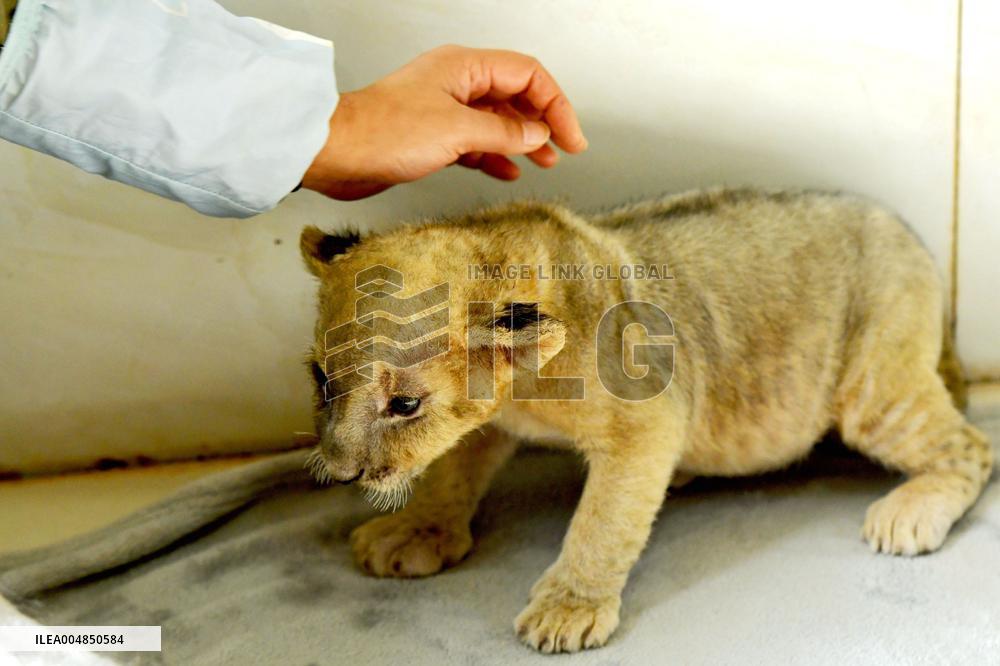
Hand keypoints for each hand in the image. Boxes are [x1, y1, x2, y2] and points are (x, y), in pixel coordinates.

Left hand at [301, 45, 587, 199]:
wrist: (336, 153)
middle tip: (564, 150)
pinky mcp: (431, 137)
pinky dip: (495, 157)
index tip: (571, 137)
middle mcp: (456, 84)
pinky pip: (475, 143)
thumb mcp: (457, 131)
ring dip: (522, 142)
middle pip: (515, 96)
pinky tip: (508, 172)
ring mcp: (443, 110)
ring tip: (543, 162)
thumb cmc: (383, 131)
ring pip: (496, 122)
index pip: (528, 75)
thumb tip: (537, 134)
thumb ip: (504, 133)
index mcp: (464, 67)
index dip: (556, 105)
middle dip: (542, 123)